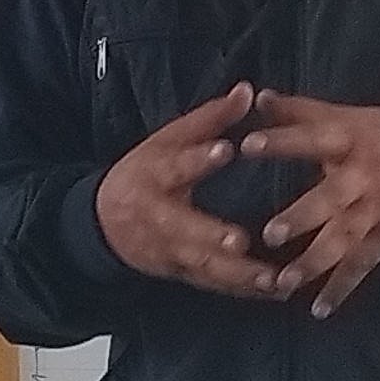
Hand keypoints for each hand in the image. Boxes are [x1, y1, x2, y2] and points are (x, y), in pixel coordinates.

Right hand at [97, 82, 278, 296]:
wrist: (104, 221)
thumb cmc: (145, 172)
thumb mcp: (167, 140)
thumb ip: (210, 118)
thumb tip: (247, 89)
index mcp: (154, 174)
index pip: (176, 164)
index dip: (199, 158)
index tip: (226, 150)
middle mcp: (158, 215)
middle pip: (184, 227)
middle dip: (210, 235)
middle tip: (240, 241)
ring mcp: (168, 248)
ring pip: (202, 264)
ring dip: (237, 274)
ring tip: (274, 279)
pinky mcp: (180, 272)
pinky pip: (213, 284)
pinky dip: (243, 290)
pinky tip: (276, 291)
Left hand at [241, 90, 379, 318]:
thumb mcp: (348, 116)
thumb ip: (301, 110)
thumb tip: (256, 94)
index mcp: (349, 141)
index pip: (312, 138)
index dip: (282, 140)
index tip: (246, 145)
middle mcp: (363, 178)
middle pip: (330, 199)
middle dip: (302, 217)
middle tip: (270, 234)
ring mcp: (376, 211)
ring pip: (344, 239)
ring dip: (314, 262)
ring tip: (283, 281)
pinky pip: (362, 265)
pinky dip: (341, 288)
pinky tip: (318, 308)